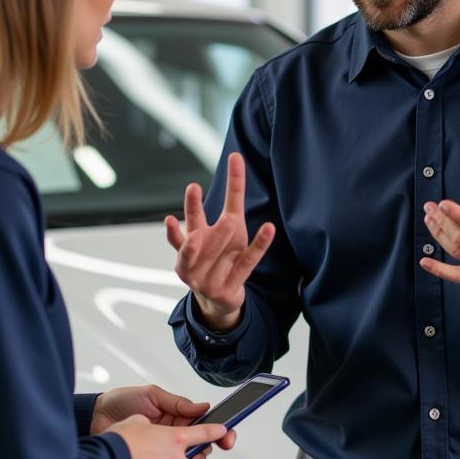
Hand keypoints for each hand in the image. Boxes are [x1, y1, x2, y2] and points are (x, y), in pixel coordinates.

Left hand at [91, 384, 236, 452]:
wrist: (95, 418)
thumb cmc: (121, 403)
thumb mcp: (152, 396)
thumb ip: (179, 403)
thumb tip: (204, 407)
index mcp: (177, 419)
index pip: (204, 428)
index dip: (219, 433)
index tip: (227, 436)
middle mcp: (172, 438)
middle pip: (200, 449)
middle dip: (205, 451)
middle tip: (200, 451)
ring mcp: (161, 454)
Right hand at [165, 152, 275, 330]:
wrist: (217, 301)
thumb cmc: (221, 256)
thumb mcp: (225, 226)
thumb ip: (231, 194)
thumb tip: (236, 156)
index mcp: (191, 243)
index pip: (191, 221)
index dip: (192, 205)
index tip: (194, 187)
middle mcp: (195, 261)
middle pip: (196, 239)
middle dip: (196, 223)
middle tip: (198, 202)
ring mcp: (210, 276)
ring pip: (220, 252)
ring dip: (223, 237)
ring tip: (230, 221)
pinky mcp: (231, 286)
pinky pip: (247, 263)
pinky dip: (258, 246)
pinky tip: (268, 229)